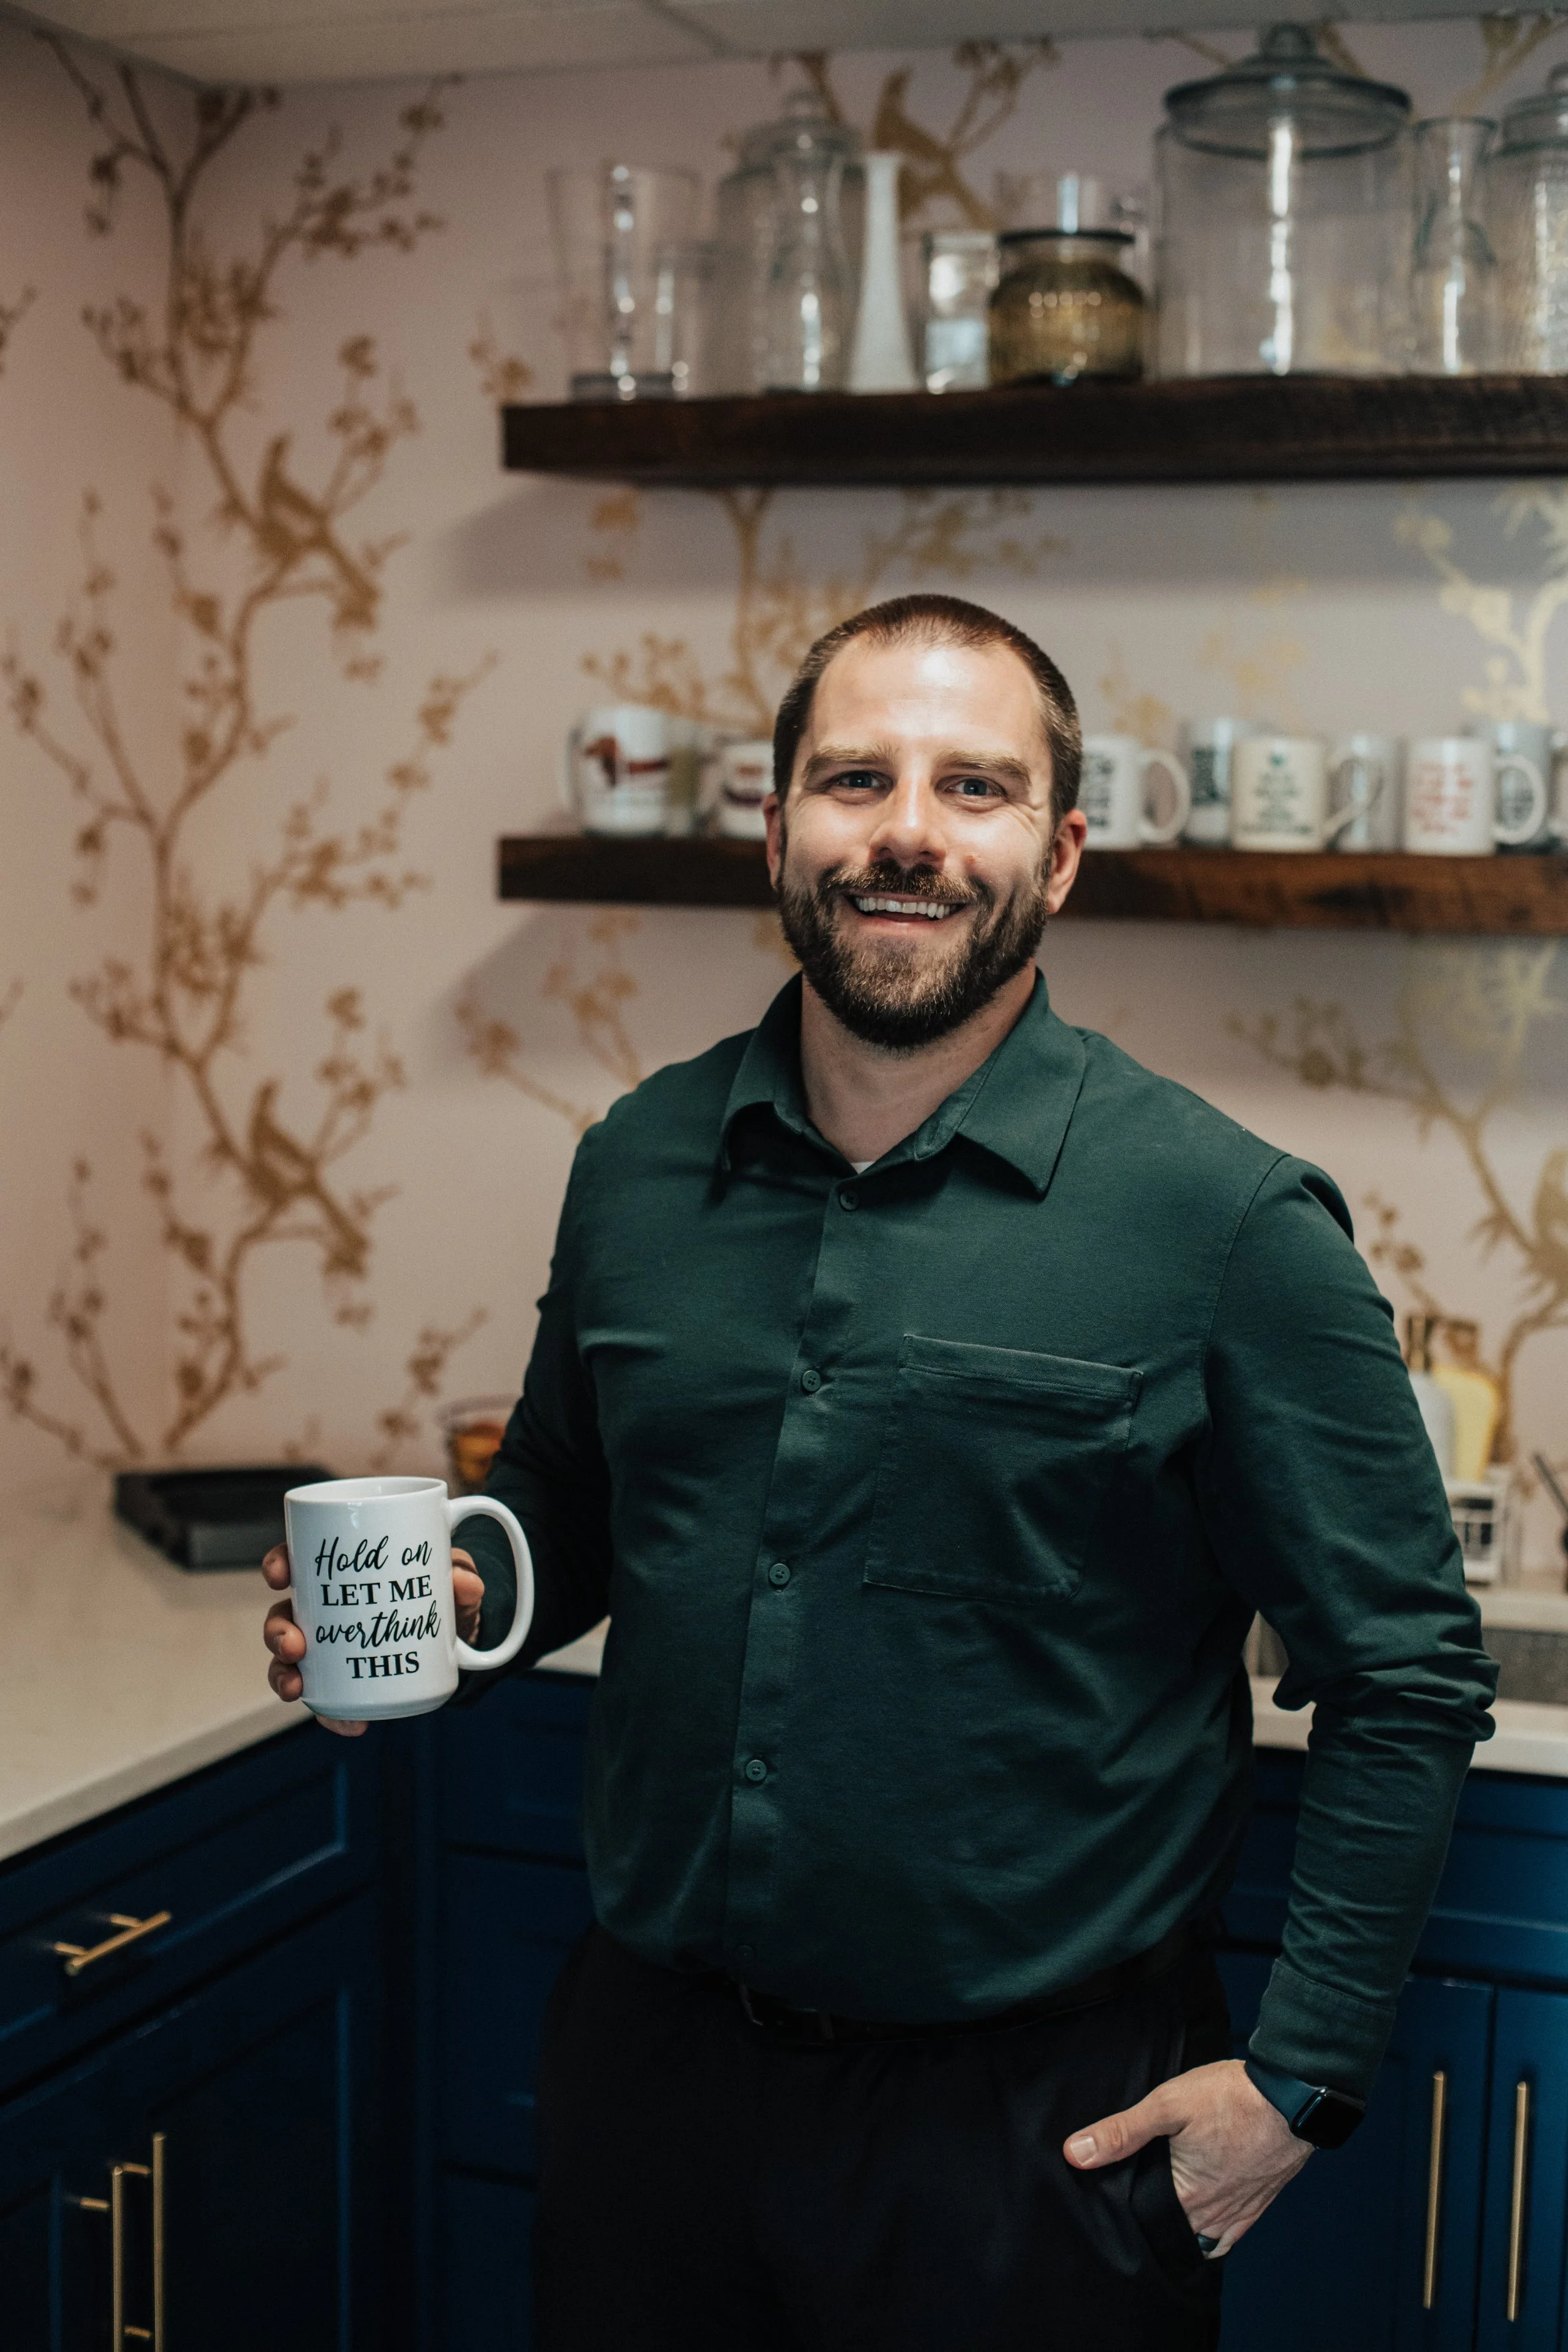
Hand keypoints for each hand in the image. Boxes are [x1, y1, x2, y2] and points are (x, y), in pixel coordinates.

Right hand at [261, 1543, 484, 1738]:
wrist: (455, 1637)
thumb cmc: (439, 1592)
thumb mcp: (453, 1577)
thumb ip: (461, 1573)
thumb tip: (462, 1581)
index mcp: (340, 1574)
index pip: (297, 1561)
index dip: (278, 1564)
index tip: (280, 1574)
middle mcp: (324, 1611)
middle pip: (282, 1616)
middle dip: (277, 1632)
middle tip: (294, 1645)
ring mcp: (329, 1649)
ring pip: (289, 1661)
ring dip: (283, 1675)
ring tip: (296, 1688)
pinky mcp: (345, 1684)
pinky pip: (327, 1702)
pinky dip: (333, 1716)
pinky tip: (349, 1725)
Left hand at [1064, 2058, 1310, 2256]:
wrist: (1290, 2095)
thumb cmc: (1229, 2097)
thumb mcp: (1166, 2105)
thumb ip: (1121, 2132)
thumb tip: (1075, 2152)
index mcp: (1186, 2196)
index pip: (1144, 2222)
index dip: (1125, 2213)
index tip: (1109, 2202)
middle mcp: (1212, 2215)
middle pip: (1173, 2231)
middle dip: (1153, 2222)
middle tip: (1133, 2202)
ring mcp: (1239, 2212)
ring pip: (1201, 2237)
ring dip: (1182, 2229)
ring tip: (1162, 2210)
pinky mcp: (1259, 2202)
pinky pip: (1230, 2236)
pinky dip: (1212, 2233)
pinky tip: (1200, 2218)